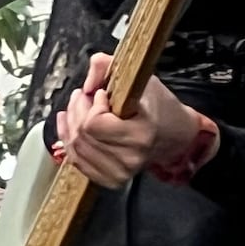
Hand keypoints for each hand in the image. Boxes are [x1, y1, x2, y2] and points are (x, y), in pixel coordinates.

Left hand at [54, 54, 208, 188]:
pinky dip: (70, 140)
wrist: (174, 135)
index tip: (101, 94)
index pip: (94, 124)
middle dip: (77, 109)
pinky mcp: (110, 179)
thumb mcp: (140, 78)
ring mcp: (120, 173)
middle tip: (83, 95)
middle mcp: (130, 158)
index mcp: (141, 135)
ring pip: (76, 147)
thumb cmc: (159, 107)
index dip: (92, 105)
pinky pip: (77, 160)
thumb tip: (87, 82)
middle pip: (82, 134)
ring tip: (79, 107)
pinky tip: (70, 124)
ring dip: (71, 123)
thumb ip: (107, 66)